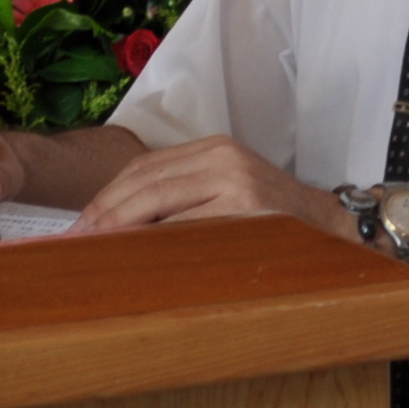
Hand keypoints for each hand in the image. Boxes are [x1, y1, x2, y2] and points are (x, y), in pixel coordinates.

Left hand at [72, 133, 355, 240]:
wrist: (336, 231)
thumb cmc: (277, 222)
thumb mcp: (229, 195)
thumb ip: (184, 200)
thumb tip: (118, 229)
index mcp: (214, 149)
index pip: (143, 168)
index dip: (106, 197)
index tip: (78, 225)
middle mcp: (223, 157)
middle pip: (142, 182)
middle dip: (103, 214)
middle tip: (72, 243)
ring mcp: (235, 180)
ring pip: (157, 201)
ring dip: (118, 228)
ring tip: (91, 251)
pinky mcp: (246, 207)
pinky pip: (186, 228)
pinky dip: (154, 243)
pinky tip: (133, 258)